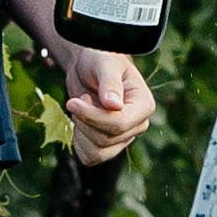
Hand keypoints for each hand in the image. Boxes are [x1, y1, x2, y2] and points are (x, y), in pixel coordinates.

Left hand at [54, 45, 157, 167]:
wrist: (88, 68)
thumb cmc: (100, 59)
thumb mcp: (104, 63)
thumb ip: (110, 82)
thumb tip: (115, 106)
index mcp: (144, 105)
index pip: (119, 124)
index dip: (92, 116)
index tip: (72, 101)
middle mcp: (138, 124)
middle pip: (106, 138)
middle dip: (84, 120)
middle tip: (80, 98)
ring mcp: (124, 137)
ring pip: (98, 152)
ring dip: (81, 131)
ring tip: (82, 108)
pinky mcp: (108, 146)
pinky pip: (90, 157)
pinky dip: (79, 143)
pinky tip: (79, 123)